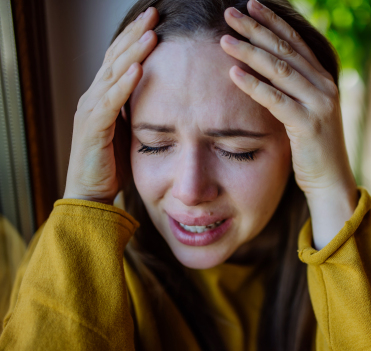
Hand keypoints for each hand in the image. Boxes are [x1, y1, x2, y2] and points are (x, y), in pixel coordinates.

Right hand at [63, 8, 158, 204]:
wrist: (91, 194)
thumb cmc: (112, 164)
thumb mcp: (129, 130)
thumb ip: (137, 110)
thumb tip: (160, 95)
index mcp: (103, 96)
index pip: (119, 59)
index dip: (135, 38)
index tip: (156, 20)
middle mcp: (93, 97)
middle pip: (115, 58)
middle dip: (135, 34)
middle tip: (154, 13)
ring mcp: (91, 110)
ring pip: (113, 74)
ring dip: (132, 52)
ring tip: (151, 33)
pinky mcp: (94, 127)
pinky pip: (110, 101)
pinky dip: (124, 84)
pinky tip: (138, 67)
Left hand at [221, 0, 357, 248]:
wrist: (330, 180)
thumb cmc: (312, 147)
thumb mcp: (306, 110)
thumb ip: (293, 87)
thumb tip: (265, 66)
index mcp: (323, 79)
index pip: (295, 42)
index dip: (272, 21)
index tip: (251, 4)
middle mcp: (324, 86)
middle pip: (285, 50)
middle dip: (256, 29)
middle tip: (230, 13)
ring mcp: (319, 104)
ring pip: (279, 70)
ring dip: (250, 52)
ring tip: (224, 38)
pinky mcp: (308, 125)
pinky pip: (276, 100)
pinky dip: (254, 85)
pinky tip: (234, 73)